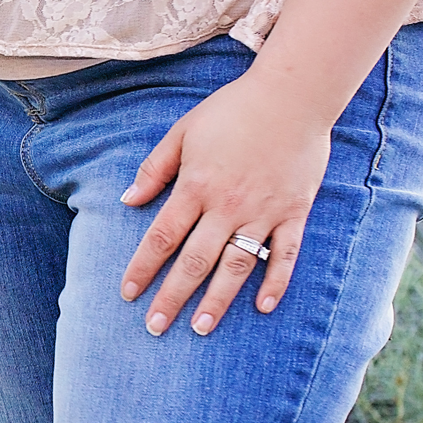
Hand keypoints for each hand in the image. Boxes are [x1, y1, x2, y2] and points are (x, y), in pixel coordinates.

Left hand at [118, 72, 332, 335]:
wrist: (292, 95)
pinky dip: (275, 281)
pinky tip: (263, 307)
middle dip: (172, 297)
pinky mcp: (295, 212)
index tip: (127, 294)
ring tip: (201, 327)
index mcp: (195, 187)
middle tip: (155, 327)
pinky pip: (285, 254)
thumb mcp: (182, 132)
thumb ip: (154, 169)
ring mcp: (264, 212)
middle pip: (194, 261)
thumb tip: (127, 202)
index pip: (161, 238)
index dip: (142, 268)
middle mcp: (227, 206)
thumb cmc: (232, 110)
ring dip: (218, 300)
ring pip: (237, 265)